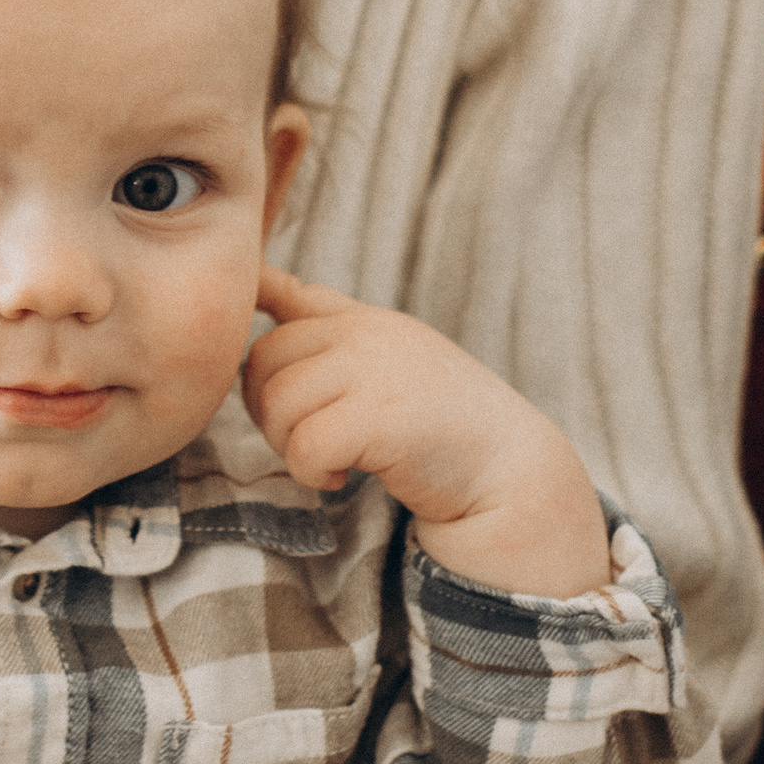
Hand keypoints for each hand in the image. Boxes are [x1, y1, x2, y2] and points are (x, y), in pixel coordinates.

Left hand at [245, 266, 610, 597]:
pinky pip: (304, 444)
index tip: (252, 308)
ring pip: (278, 402)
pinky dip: (311, 471)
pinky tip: (342, 477)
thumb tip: (267, 286)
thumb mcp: (393, 361)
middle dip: (268, 409)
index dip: (258, 298)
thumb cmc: (446, 425)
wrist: (511, 471)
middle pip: (264, 359)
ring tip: (332, 461)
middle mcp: (367, 335)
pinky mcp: (379, 417)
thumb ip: (337, 333)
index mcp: (368, 323)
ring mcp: (373, 371)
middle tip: (307, 440)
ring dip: (289, 446)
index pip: (296, 296)